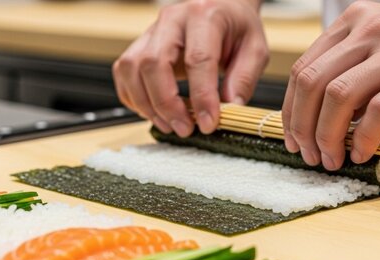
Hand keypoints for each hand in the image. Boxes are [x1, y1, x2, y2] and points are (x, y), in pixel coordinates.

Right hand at [113, 0, 268, 136]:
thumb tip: (229, 108)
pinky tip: (154, 112)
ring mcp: (151, 32)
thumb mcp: (255, 49)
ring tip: (170, 124)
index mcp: (205, 16)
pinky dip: (134, 98)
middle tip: (185, 128)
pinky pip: (124, 74)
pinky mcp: (139, 46)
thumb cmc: (235, 27)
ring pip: (131, 69)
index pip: (198, 59)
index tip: (208, 123)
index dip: (201, 96)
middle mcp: (172, 20)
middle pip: (154, 63)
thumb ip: (244, 79)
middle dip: (167, 104)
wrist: (220, 8)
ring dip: (147, 104)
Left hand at [282, 0, 379, 169]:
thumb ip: (348, 70)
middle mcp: (371, 29)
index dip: (290, 110)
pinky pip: (379, 112)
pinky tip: (360, 152)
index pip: (303, 69)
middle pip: (312, 83)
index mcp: (354, 21)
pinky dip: (363, 139)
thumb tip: (315, 117)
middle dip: (302, 127)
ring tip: (331, 159)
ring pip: (339, 97)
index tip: (293, 137)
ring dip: (327, 136)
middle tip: (308, 154)